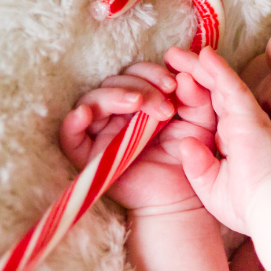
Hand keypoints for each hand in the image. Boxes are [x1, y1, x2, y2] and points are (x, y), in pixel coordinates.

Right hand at [59, 59, 216, 213]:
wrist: (180, 197)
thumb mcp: (200, 124)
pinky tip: (86, 115)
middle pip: (115, 82)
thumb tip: (185, 77)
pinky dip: (74, 122)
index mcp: (143, 99)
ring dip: (114, 96)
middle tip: (164, 106)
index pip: (139, 73)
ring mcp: (101, 132)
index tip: (174, 84)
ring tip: (137, 104)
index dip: (153, 73)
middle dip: (140, 86)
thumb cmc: (187, 157)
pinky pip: (70, 136)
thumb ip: (198, 99)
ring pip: (92, 100)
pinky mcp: (88, 156)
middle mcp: (118, 112)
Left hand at [167, 46, 270, 233]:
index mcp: (231, 141)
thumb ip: (198, 165)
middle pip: (213, 92)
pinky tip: (203, 55)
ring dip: (200, 66)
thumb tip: (186, 142)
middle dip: (192, 73)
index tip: (172, 84)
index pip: (210, 111)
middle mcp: (239, 126)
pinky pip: (231, 87)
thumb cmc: (248, 205)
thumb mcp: (212, 187)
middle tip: (170, 57)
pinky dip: (218, 70)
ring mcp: (246, 119)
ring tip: (176, 51)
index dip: (192, 94)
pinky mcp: (250, 117)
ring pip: (220, 84)